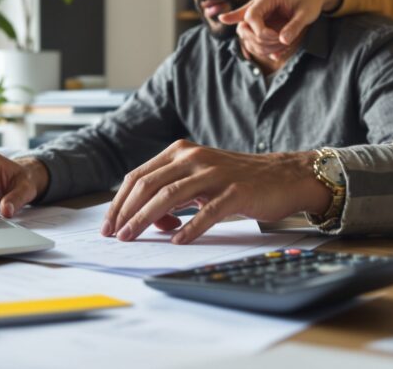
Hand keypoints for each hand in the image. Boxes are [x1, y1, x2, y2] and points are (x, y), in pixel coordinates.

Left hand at [100, 140, 331, 244]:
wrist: (283, 176)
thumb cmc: (237, 181)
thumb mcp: (198, 181)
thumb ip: (172, 195)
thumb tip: (148, 221)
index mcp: (179, 152)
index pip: (138, 176)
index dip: (119, 202)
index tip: (109, 225)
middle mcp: (193, 157)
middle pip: (147, 185)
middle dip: (126, 212)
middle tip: (115, 235)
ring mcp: (214, 173)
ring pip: (168, 196)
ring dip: (146, 220)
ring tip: (133, 238)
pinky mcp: (235, 191)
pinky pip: (206, 211)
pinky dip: (188, 227)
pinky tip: (176, 240)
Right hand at [219, 0, 341, 57]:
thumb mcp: (307, 13)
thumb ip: (294, 26)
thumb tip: (283, 41)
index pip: (250, 16)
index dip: (260, 31)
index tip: (276, 38)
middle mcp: (258, 4)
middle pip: (243, 25)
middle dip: (259, 40)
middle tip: (280, 44)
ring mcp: (258, 13)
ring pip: (246, 33)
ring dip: (260, 45)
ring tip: (282, 49)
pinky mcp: (261, 21)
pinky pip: (253, 35)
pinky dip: (261, 46)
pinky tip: (275, 55)